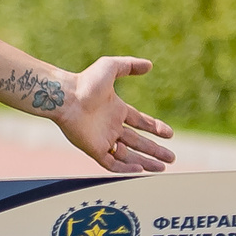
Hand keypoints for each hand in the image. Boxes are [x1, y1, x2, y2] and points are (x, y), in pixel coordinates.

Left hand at [56, 56, 175, 174]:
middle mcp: (111, 126)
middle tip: (171, 157)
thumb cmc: (85, 82)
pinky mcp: (93, 149)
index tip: (170, 134)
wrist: (65, 97)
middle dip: (155, 150)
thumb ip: (130, 65)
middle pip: (138, 142)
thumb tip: (150, 65)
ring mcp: (103, 139)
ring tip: (162, 167)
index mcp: (117, 110)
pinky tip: (140, 169)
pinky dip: (126, 168)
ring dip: (146, 162)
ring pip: (128, 155)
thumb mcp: (111, 67)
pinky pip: (111, 163)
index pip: (141, 122)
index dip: (155, 128)